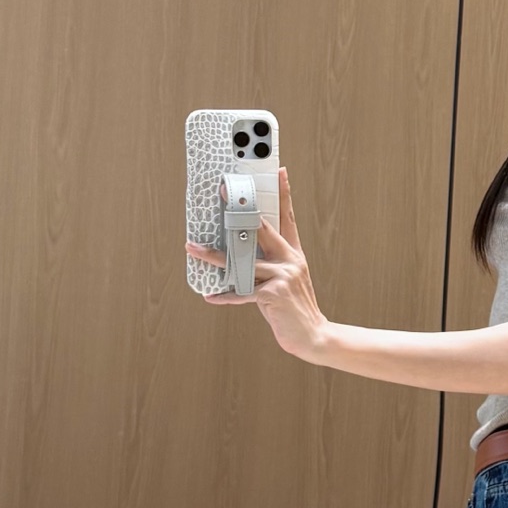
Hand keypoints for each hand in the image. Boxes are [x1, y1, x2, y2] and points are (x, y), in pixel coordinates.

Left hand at [185, 167, 327, 361]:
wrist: (313, 336)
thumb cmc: (294, 308)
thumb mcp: (286, 281)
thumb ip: (267, 266)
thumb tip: (239, 256)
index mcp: (294, 254)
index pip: (288, 217)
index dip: (284, 193)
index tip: (279, 171)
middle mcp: (290, 260)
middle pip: (262, 228)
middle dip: (239, 210)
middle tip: (222, 193)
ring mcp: (282, 276)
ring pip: (242, 261)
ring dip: (214, 257)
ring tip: (193, 249)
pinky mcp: (272, 294)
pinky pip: (242, 292)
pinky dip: (225, 295)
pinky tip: (211, 295)